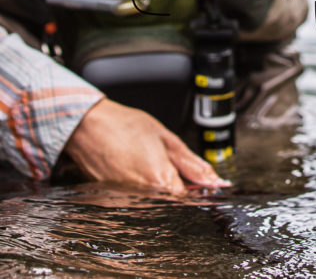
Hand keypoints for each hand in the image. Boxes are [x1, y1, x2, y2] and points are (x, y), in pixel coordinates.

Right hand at [64, 98, 229, 192]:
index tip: (200, 182)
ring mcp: (126, 200)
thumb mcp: (166, 138)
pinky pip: (135, 200)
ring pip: (154, 201)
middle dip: (178, 186)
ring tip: (145, 162)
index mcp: (160, 178)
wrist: (89, 126)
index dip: (197, 190)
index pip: (188, 198)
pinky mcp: (111, 201)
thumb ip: (191, 163)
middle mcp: (143, 195)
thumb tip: (213, 179)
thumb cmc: (126, 126)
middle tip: (167, 164)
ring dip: (157, 186)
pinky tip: (134, 168)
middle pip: (171, 201)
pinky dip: (140, 187)